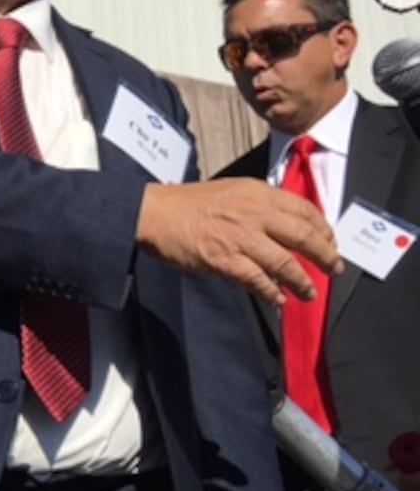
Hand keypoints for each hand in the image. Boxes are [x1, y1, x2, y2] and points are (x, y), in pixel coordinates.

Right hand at [136, 179, 340, 306]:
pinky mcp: (224, 259)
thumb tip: (283, 228)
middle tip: (334, 269)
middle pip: (304, 237)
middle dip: (325, 256)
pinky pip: (257, 280)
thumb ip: (259, 206)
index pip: (305, 210)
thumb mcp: (233, 191)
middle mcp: (255, 213)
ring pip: (286, 263)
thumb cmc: (189, 203)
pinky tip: (278, 299)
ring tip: (309, 292)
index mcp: (258, 193)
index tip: (329, 241)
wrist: (155, 212)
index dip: (323, 229)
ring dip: (303, 281)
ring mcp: (240, 238)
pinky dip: (272, 292)